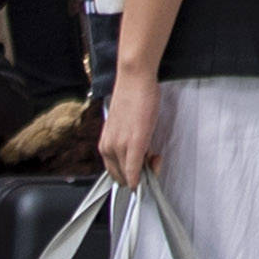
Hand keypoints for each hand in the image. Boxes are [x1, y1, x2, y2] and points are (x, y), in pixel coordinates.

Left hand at [100, 69, 161, 185]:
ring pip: (130, 176)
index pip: (115, 173)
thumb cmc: (132, 98)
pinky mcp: (134, 143)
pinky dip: (140, 178)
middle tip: (152, 162)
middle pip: (122, 177)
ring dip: (145, 172)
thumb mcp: (125, 127)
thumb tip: (139, 158)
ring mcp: (119, 146)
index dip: (131, 175)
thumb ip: (128, 144)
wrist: (134, 80)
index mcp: (105, 144)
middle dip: (138, 176)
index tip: (142, 167)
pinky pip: (134, 170)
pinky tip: (148, 177)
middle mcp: (108, 147)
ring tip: (154, 155)